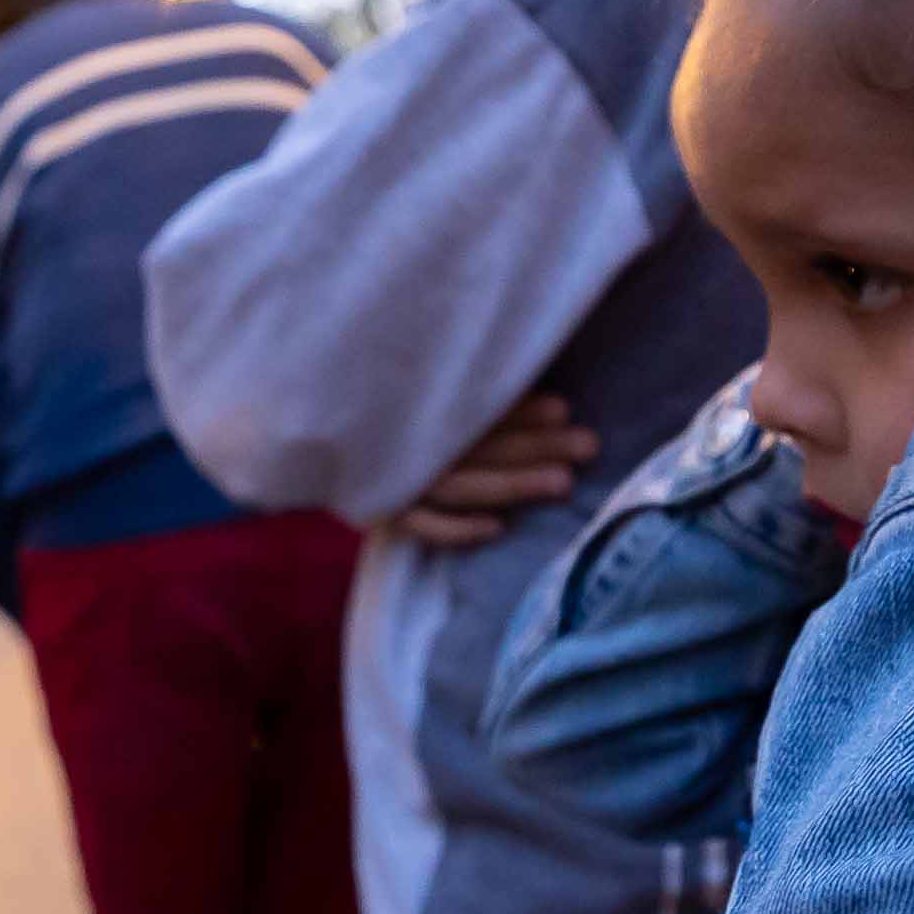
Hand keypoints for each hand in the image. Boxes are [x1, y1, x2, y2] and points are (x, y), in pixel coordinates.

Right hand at [394, 395, 599, 548]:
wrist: (325, 432)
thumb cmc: (402, 410)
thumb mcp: (431, 387)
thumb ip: (478, 388)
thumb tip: (540, 383)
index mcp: (420, 405)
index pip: (478, 410)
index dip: (522, 411)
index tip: (564, 408)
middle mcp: (410, 443)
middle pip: (480, 447)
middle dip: (537, 445)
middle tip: (587, 445)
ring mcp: (396, 479)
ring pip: (460, 486)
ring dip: (513, 485)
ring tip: (564, 483)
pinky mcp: (383, 511)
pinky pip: (421, 526)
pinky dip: (458, 530)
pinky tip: (499, 529)